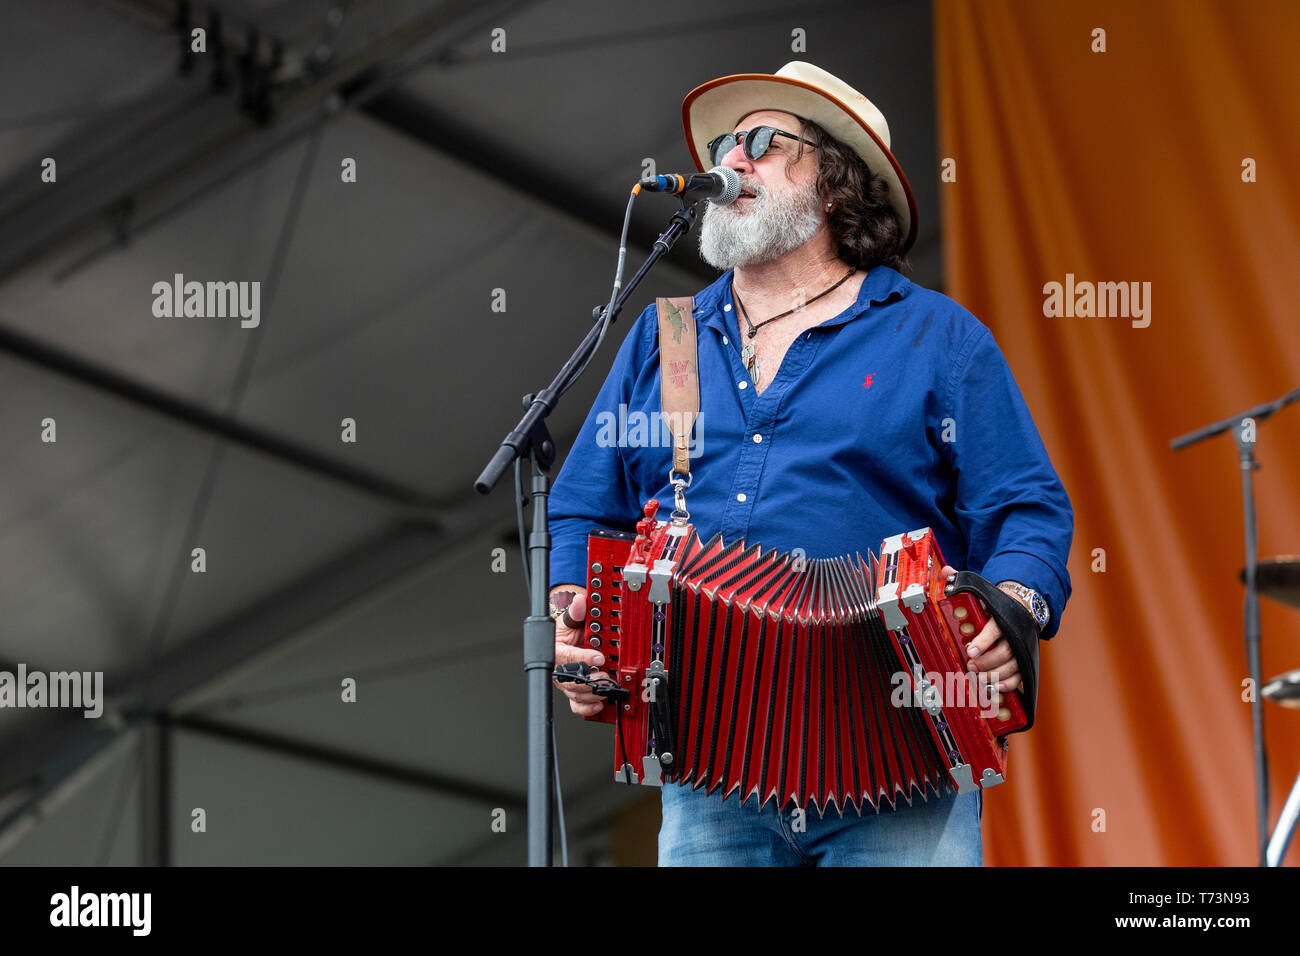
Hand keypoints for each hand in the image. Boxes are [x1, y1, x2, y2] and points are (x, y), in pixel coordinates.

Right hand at [551, 592, 607, 716]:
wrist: (567, 638)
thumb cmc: (566, 631)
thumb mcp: (570, 620)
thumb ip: (575, 612)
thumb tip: (579, 602)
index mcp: (554, 651)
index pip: (567, 657)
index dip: (583, 659)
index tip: (599, 657)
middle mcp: (558, 670)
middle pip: (569, 681)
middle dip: (588, 681)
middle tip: (604, 678)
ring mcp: (566, 682)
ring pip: (574, 694)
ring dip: (590, 695)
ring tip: (604, 691)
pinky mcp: (574, 691)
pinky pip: (577, 704)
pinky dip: (587, 708)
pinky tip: (598, 705)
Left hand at [940, 565, 1021, 694]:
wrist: (1024, 607)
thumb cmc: (998, 602)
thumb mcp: (983, 591)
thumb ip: (964, 583)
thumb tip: (946, 571)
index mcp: (1003, 616)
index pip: (995, 629)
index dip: (983, 641)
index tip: (970, 651)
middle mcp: (1015, 633)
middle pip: (1005, 651)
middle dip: (987, 662)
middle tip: (970, 666)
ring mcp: (1021, 647)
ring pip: (1013, 665)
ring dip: (995, 674)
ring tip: (979, 677)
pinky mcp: (1024, 659)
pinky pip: (1020, 674)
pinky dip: (1009, 683)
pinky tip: (995, 686)